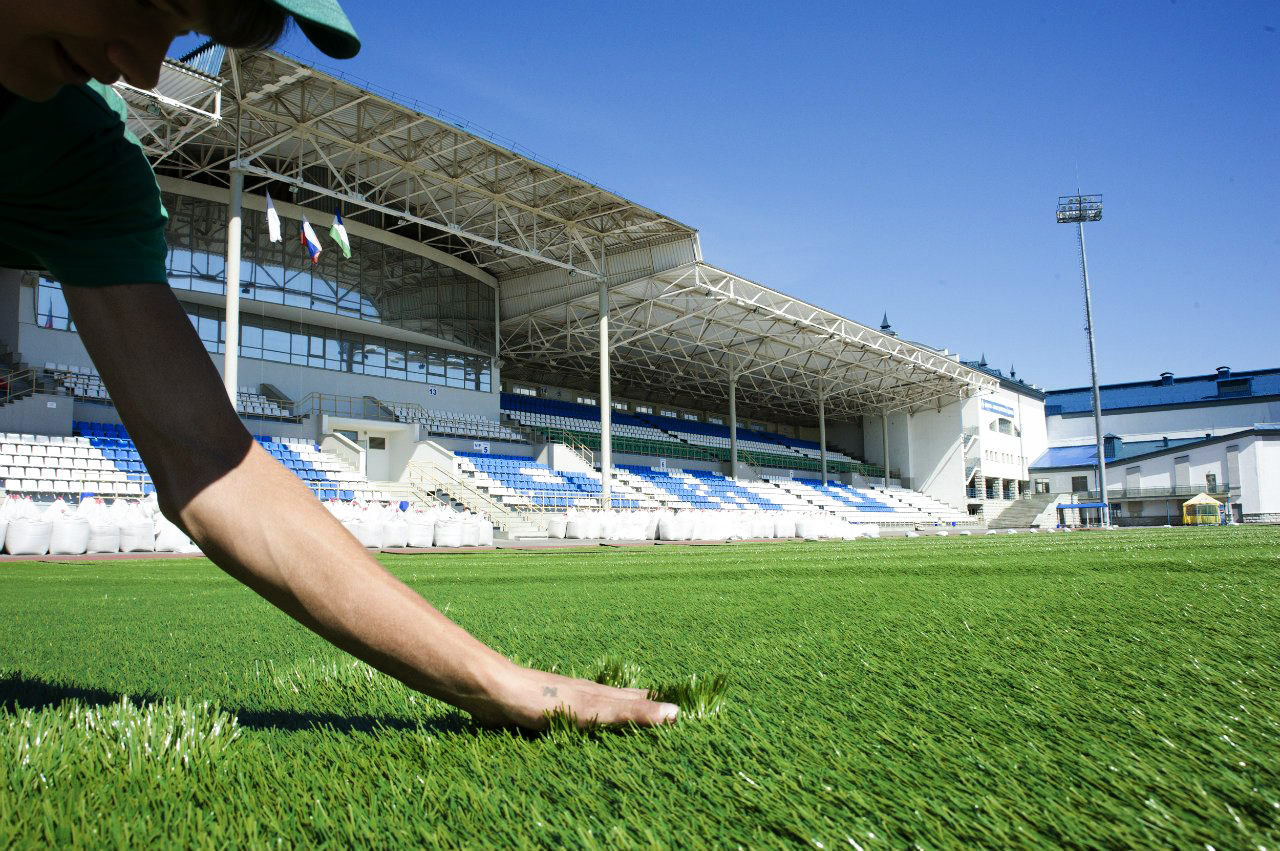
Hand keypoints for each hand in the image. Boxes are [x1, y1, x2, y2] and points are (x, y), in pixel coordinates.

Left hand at [461, 663, 678, 730]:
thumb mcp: (593, 710)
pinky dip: (588, 723)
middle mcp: (585, 696)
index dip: (657, 706)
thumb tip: (675, 713)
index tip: (682, 710)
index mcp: (599, 695)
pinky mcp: (544, 714)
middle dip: (641, 708)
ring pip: (597, 709)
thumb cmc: (544, 701)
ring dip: (614, 714)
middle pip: (619, 702)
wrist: (494, 692)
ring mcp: (565, 704)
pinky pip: (574, 720)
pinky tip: (581, 728)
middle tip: (663, 713)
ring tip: (630, 718)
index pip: (637, 701)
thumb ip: (631, 714)